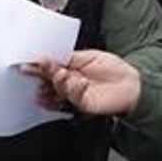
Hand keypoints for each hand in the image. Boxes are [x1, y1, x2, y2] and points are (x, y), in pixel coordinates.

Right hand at [24, 50, 140, 115]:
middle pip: (49, 81)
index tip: (29, 63)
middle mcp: (69, 83)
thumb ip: (69, 57)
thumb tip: (49, 57)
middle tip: (39, 67)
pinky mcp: (84, 104)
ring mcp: (75, 95)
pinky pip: (74, 98)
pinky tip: (81, 82)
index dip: (39, 66)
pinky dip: (75, 89)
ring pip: (58, 90)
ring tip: (61, 73)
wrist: (132, 84)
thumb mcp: (89, 56)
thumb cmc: (114, 70)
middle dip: (42, 74)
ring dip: (57, 81)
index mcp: (69, 70)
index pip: (49, 68)